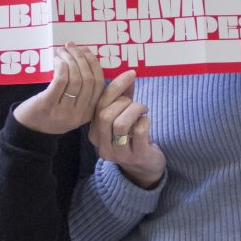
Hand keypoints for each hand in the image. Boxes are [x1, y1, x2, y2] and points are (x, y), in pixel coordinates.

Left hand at [14, 43, 103, 134]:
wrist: (28, 132)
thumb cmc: (50, 114)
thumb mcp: (72, 107)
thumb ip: (82, 91)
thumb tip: (86, 59)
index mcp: (89, 113)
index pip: (99, 84)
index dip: (94, 64)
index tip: (86, 50)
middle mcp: (79, 114)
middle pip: (88, 80)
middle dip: (81, 58)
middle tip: (72, 46)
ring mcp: (64, 111)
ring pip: (76, 79)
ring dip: (70, 60)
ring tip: (62, 51)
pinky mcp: (48, 105)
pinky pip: (60, 81)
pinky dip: (61, 67)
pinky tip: (57, 60)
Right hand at [89, 71, 165, 188]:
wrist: (144, 166)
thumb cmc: (133, 137)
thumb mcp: (124, 116)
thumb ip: (124, 97)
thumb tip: (129, 74)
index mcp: (94, 132)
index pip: (98, 105)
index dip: (115, 87)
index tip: (131, 74)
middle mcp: (102, 145)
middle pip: (105, 115)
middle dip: (124, 102)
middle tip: (136, 105)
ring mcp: (118, 153)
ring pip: (120, 124)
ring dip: (135, 111)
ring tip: (143, 111)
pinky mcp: (136, 157)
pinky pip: (139, 132)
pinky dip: (145, 122)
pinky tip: (147, 123)